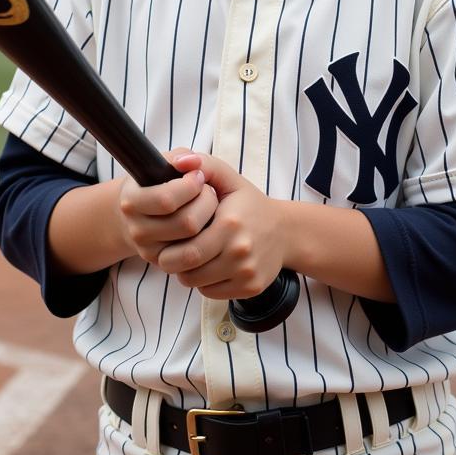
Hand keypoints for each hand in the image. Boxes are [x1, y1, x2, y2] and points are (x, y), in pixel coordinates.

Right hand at [117, 149, 217, 266]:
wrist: (138, 215)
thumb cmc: (158, 182)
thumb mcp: (164, 163)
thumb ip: (181, 156)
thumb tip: (192, 162)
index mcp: (132, 201)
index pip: (166, 199)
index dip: (190, 185)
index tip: (198, 176)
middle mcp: (137, 229)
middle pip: (186, 223)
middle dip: (206, 202)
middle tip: (207, 191)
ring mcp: (149, 251)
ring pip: (194, 242)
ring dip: (210, 220)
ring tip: (208, 206)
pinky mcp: (163, 264)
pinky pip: (194, 255)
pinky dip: (206, 239)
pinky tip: (206, 224)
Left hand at [156, 154, 287, 301]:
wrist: (285, 231)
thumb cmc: (248, 204)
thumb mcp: (228, 178)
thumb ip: (203, 164)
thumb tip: (182, 161)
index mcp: (229, 223)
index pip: (185, 247)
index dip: (170, 244)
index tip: (170, 236)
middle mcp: (239, 250)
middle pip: (189, 268)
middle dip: (173, 262)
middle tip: (172, 251)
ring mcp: (246, 271)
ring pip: (197, 283)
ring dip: (187, 272)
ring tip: (192, 256)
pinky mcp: (251, 287)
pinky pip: (212, 293)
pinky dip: (205, 283)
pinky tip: (210, 266)